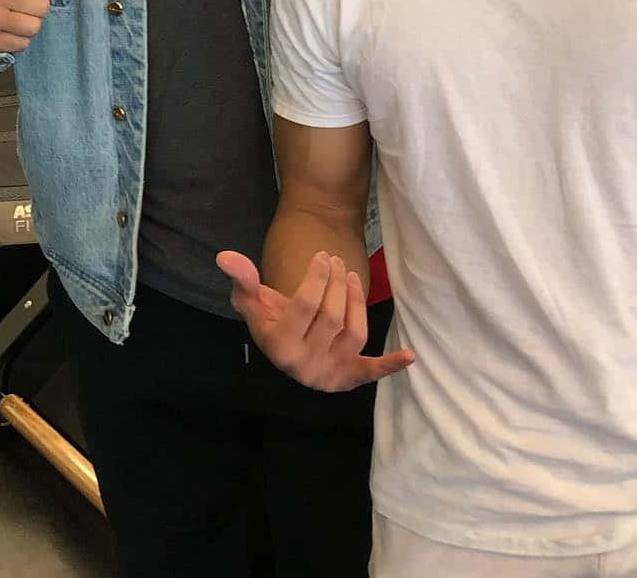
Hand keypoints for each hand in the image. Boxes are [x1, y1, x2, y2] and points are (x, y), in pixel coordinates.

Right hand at [216, 249, 414, 391]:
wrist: (283, 352)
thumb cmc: (269, 321)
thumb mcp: (251, 301)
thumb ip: (242, 278)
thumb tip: (225, 256)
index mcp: (279, 346)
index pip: (306, 305)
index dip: (317, 277)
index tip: (323, 256)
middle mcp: (304, 365)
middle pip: (332, 317)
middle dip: (337, 284)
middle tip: (337, 261)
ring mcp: (329, 374)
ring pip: (354, 334)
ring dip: (358, 302)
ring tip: (353, 277)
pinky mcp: (348, 379)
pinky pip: (371, 372)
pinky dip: (391, 365)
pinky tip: (410, 356)